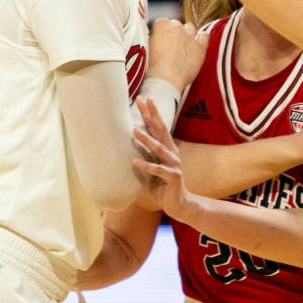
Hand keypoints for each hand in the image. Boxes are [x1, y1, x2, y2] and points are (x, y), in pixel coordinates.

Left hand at [132, 94, 189, 215]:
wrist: (179, 204)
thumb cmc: (162, 184)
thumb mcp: (151, 167)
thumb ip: (143, 155)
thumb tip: (124, 146)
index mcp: (166, 148)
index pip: (157, 127)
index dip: (150, 112)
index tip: (143, 98)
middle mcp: (171, 153)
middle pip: (161, 130)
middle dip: (152, 115)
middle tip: (144, 100)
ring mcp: (174, 165)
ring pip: (159, 149)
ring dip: (146, 140)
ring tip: (133, 130)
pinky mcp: (173, 178)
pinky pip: (158, 171)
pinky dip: (146, 166)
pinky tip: (135, 162)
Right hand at [148, 17, 209, 90]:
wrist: (166, 79)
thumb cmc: (153, 67)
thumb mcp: (146, 47)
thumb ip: (153, 38)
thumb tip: (156, 38)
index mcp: (162, 26)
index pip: (161, 22)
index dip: (160, 30)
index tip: (158, 38)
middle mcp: (177, 27)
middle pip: (176, 24)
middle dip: (173, 31)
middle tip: (169, 44)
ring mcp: (190, 36)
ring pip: (190, 27)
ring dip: (186, 33)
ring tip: (182, 43)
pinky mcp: (200, 46)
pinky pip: (204, 36)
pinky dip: (202, 37)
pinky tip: (198, 41)